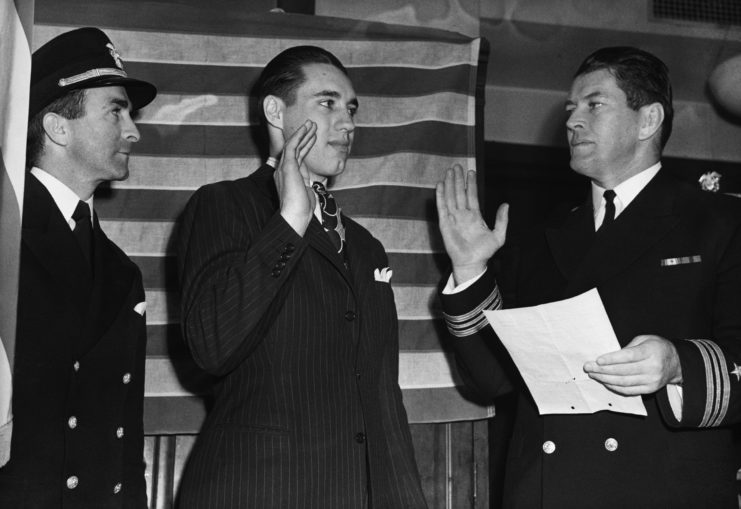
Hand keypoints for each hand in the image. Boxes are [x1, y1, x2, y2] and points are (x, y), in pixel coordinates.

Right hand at [275, 120, 316, 235]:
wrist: (296, 215)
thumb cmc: (303, 209)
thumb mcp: (307, 191)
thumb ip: (307, 182)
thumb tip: (310, 180)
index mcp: (288, 176)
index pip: (296, 157)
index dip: (304, 145)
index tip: (312, 137)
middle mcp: (283, 170)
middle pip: (294, 149)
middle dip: (304, 136)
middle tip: (313, 126)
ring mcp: (284, 167)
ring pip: (293, 145)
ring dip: (303, 133)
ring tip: (312, 124)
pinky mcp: (287, 166)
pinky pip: (292, 146)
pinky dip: (299, 136)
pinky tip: (306, 129)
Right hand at [435, 164, 508, 284]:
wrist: (473, 263)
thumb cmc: (484, 252)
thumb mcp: (499, 235)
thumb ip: (502, 220)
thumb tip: (506, 204)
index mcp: (475, 216)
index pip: (472, 195)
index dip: (471, 184)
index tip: (471, 172)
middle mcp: (463, 215)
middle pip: (460, 193)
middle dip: (458, 179)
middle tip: (457, 166)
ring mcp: (453, 218)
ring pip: (451, 197)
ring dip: (450, 184)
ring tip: (449, 171)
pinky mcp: (445, 224)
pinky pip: (442, 208)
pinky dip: (440, 196)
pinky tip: (440, 185)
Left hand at [583, 335, 682, 395]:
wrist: (676, 363)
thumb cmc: (656, 347)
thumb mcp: (644, 339)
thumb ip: (628, 347)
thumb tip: (609, 357)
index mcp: (651, 352)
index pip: (628, 357)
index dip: (612, 359)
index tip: (598, 360)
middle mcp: (652, 368)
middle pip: (623, 371)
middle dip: (603, 370)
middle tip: (588, 367)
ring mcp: (652, 380)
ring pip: (624, 382)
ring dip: (605, 379)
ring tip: (593, 374)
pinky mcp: (650, 389)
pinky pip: (629, 391)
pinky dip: (614, 387)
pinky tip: (604, 381)